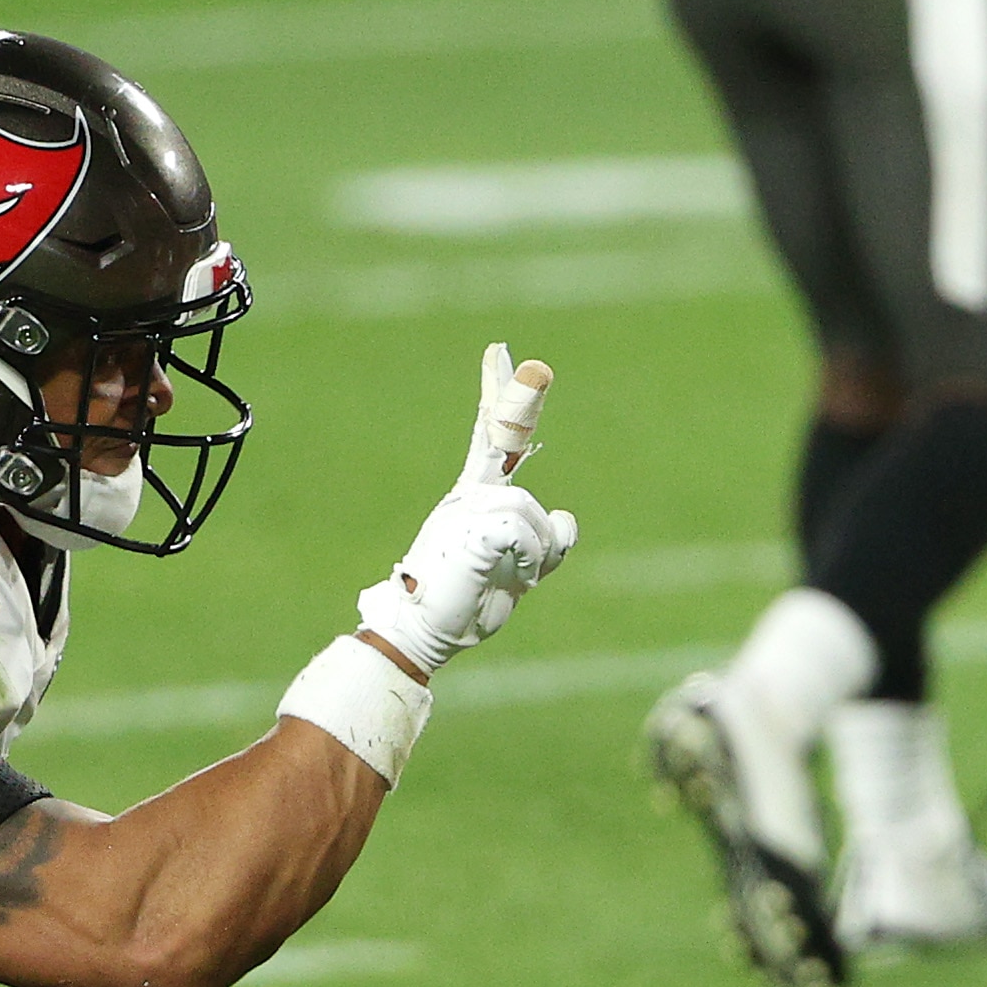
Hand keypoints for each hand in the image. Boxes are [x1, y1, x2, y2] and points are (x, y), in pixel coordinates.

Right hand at [354, 344, 579, 674]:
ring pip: (532, 513)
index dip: (499, 397)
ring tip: (516, 580)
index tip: (498, 353)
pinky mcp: (471, 528)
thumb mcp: (516, 570)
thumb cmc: (464, 606)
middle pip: (500, 439)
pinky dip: (532, 560)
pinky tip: (516, 580)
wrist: (421, 632)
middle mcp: (467, 496)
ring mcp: (466, 510)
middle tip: (523, 357)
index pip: (491, 439)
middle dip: (516, 397)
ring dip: (539, 554)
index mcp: (472, 500)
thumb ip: (544, 544)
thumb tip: (566, 519)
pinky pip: (525, 532)